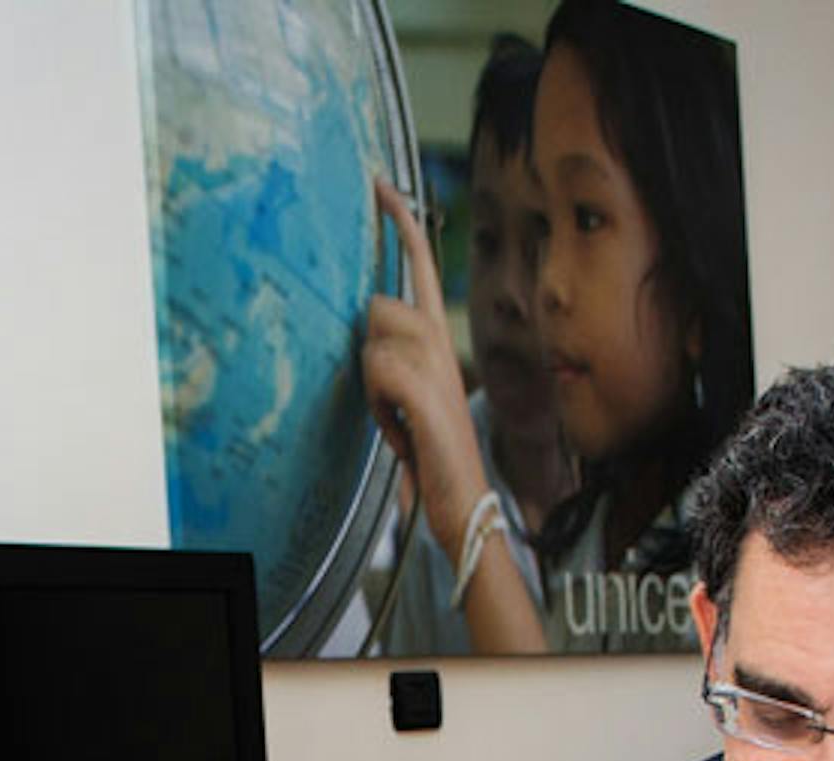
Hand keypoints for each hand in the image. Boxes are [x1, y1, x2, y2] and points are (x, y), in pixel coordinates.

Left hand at [361, 174, 488, 545]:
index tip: (382, 185)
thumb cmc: (433, 454)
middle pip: (378, 306)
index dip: (402, 221)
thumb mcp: (411, 398)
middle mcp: (441, 341)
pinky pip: (376, 373)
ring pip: (373, 341)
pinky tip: (400, 431)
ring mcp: (437, 363)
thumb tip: (369, 347)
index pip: (423, 263)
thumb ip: (396, 364)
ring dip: (373, 389)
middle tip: (391, 403)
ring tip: (397, 421)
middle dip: (370, 354)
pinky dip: (378, 409)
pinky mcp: (427, 390)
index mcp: (439, 338)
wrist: (464, 502)